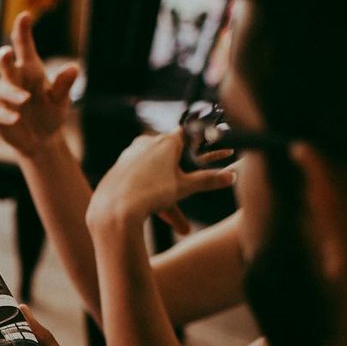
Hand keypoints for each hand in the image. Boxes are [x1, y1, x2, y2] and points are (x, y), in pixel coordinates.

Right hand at [0, 11, 78, 158]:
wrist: (41, 140)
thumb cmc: (51, 112)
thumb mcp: (61, 100)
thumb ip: (63, 84)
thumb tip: (73, 67)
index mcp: (30, 69)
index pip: (23, 45)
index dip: (22, 30)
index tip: (25, 15)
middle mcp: (14, 79)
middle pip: (4, 62)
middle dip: (4, 57)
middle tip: (6, 53)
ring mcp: (3, 96)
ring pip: (0, 88)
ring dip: (12, 93)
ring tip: (25, 100)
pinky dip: (5, 114)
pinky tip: (16, 119)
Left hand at [86, 130, 235, 236]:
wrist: (114, 209)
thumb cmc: (151, 194)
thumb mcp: (184, 188)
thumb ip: (208, 180)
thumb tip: (232, 176)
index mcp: (166, 142)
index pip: (187, 134)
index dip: (196, 140)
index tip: (202, 144)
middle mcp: (146, 142)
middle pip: (169, 154)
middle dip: (178, 173)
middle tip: (184, 186)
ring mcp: (130, 153)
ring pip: (152, 168)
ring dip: (162, 186)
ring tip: (166, 211)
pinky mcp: (117, 167)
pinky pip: (137, 175)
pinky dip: (146, 188)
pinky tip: (146, 202)